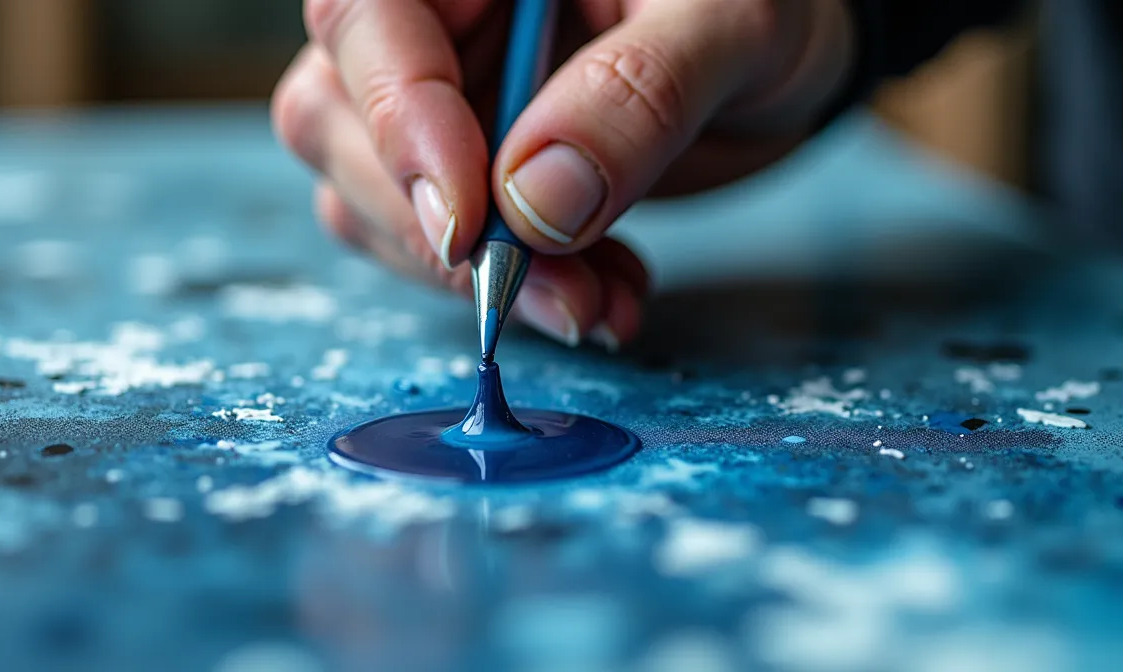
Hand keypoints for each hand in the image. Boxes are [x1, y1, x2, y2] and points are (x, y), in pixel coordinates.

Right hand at [272, 0, 854, 349]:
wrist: (783, 57)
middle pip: (339, 117)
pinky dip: (514, 290)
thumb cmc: (763, 6)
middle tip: (554, 293)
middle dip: (440, 232)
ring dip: (474, 281)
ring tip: (597, 303)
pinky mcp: (463, 168)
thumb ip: (638, 96)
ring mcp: (439, 95)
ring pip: (372, 198)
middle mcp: (433, 18)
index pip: (366, 15)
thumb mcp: (730, 26)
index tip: (468, 225)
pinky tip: (602, 296)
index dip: (396, 120)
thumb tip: (536, 202)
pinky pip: (441, 245)